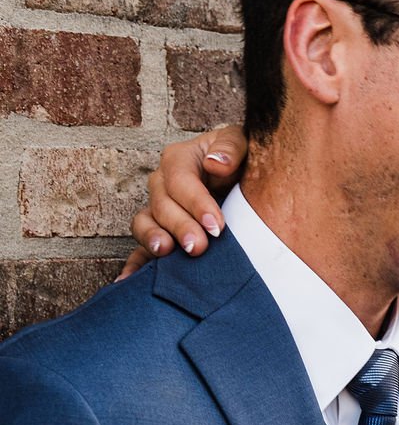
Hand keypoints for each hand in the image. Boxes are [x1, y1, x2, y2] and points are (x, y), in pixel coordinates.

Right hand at [117, 125, 248, 278]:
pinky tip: (128, 281)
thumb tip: (215, 163)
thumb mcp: (242, 143)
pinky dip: (133, 266)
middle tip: (199, 247)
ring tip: (165, 252)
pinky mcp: (159, 234)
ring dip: (152, 239)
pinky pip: (139, 250)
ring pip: (143, 224)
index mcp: (179, 160)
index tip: (216, 226)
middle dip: (180, 227)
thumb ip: (231, 148)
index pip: (180, 180)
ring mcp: (157, 210)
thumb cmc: (241, 160)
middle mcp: (162, 184)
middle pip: (161, 205)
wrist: (242, 180)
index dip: (196, 203)